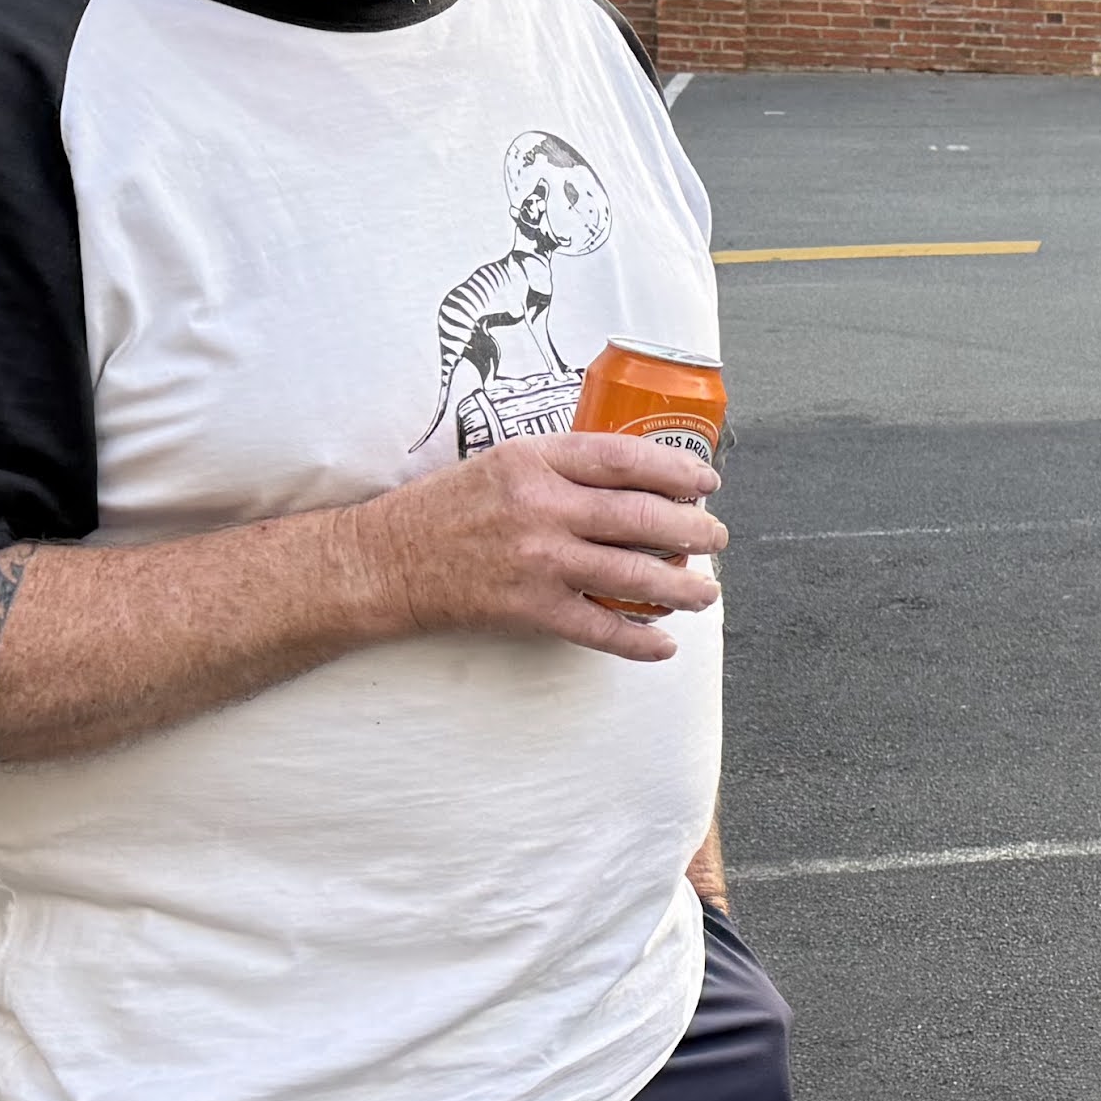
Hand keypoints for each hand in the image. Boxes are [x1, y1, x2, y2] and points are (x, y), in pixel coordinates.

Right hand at [351, 431, 724, 659]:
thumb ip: (561, 466)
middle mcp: (542, 507)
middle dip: (694, 530)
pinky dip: (639, 640)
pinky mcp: (529, 608)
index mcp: (535, 460)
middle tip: (716, 537)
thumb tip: (634, 476)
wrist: (385, 562)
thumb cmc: (445, 509)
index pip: (624, 458)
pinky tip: (663, 643)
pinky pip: (600, 628)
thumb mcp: (501, 463)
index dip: (676, 469)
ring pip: (633, 574)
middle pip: (642, 516)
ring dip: (682, 587)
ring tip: (705, 592)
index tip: (706, 480)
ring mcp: (538, 561)